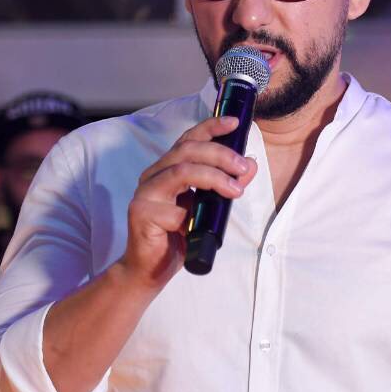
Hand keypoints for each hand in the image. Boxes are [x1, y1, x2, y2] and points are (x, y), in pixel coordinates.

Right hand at [117, 115, 256, 292]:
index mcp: (168, 168)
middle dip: (221, 154)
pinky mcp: (141, 213)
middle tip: (243, 167)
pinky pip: (173, 208)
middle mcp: (154, 175)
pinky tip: (196, 226)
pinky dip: (191, 215)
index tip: (235, 123)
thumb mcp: (210, 207)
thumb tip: (249, 165)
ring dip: (214, 177)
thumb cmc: (178, 236)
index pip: (189, 139)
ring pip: (181, 171)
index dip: (211, 127)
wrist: (151, 268)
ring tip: (235, 190)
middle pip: (188, 150)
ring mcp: (145, 193)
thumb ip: (227, 184)